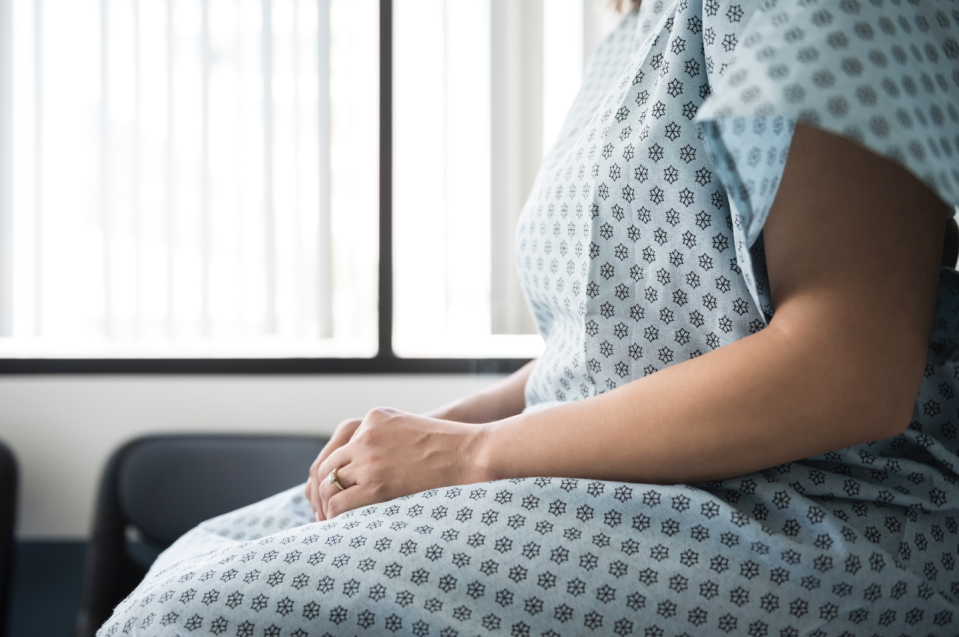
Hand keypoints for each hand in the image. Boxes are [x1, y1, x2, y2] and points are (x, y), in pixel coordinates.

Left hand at [307, 407, 486, 519]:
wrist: (470, 454)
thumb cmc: (448, 447)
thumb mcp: (409, 428)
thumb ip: (384, 438)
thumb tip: (367, 469)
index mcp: (373, 418)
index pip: (335, 449)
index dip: (329, 474)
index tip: (330, 492)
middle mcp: (365, 434)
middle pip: (326, 467)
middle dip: (323, 492)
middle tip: (325, 512)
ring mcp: (368, 457)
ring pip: (329, 485)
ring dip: (328, 505)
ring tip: (334, 522)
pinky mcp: (376, 483)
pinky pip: (340, 502)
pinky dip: (335, 516)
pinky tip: (344, 525)